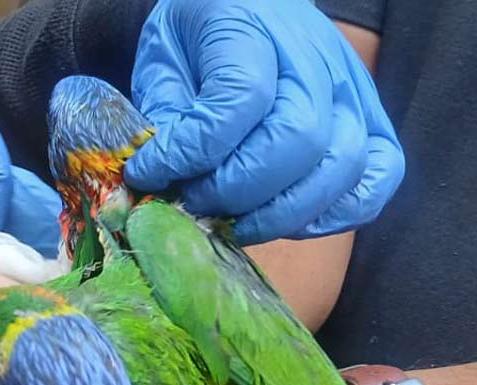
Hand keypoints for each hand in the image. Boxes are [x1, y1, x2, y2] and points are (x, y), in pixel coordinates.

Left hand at [127, 0, 404, 243]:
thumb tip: (159, 180)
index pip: (240, 99)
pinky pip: (377, 178)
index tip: (149, 172)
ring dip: (279, 212)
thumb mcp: (163, 62)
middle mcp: (315, 58)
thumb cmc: (200, 40)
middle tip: (192, 203)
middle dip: (235, 189)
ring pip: (340, 166)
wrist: (249, 8)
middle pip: (298, 140)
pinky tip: (285, 221)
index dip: (193, 150)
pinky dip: (334, 213)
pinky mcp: (371, 121)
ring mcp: (352, 91)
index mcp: (251, 28)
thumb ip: (164, 117)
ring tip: (230, 221)